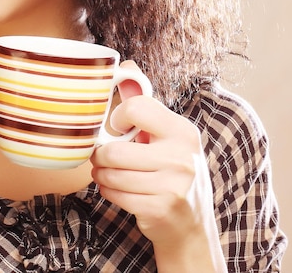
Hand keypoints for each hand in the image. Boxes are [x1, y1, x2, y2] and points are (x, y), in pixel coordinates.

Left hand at [91, 62, 225, 270]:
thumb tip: (126, 66)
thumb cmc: (171, 171)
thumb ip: (145, 105)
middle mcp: (182, 156)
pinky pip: (115, 194)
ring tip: (106, 174)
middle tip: (101, 158)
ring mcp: (174, 185)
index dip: (118, 117)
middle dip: (100, 156)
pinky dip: (108, 192)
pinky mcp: (161, 209)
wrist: (191, 225)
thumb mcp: (167, 136)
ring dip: (101, 175)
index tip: (118, 128)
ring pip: (111, 174)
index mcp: (182, 130)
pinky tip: (116, 190)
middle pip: (115, 149)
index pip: (135, 108)